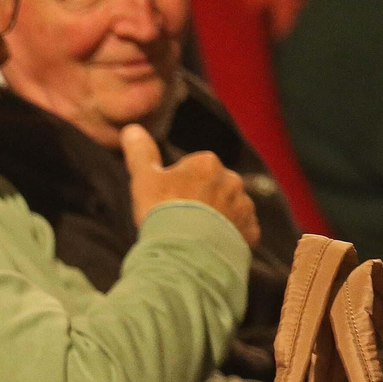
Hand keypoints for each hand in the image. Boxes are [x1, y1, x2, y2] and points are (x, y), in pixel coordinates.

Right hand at [124, 124, 259, 247]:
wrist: (186, 253)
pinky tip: (211, 246)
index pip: (192, 169)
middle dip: (200, 201)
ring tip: (194, 237)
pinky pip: (241, 231)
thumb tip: (131, 129)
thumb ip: (140, 153)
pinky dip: (229, 237)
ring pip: (228, 209)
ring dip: (216, 219)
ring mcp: (244, 207)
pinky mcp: (250, 233)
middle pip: (212, 188)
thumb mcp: (144, 179)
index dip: (176, 187)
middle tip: (178, 221)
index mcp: (207, 163)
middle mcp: (231, 180)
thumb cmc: (163, 211)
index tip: (166, 203)